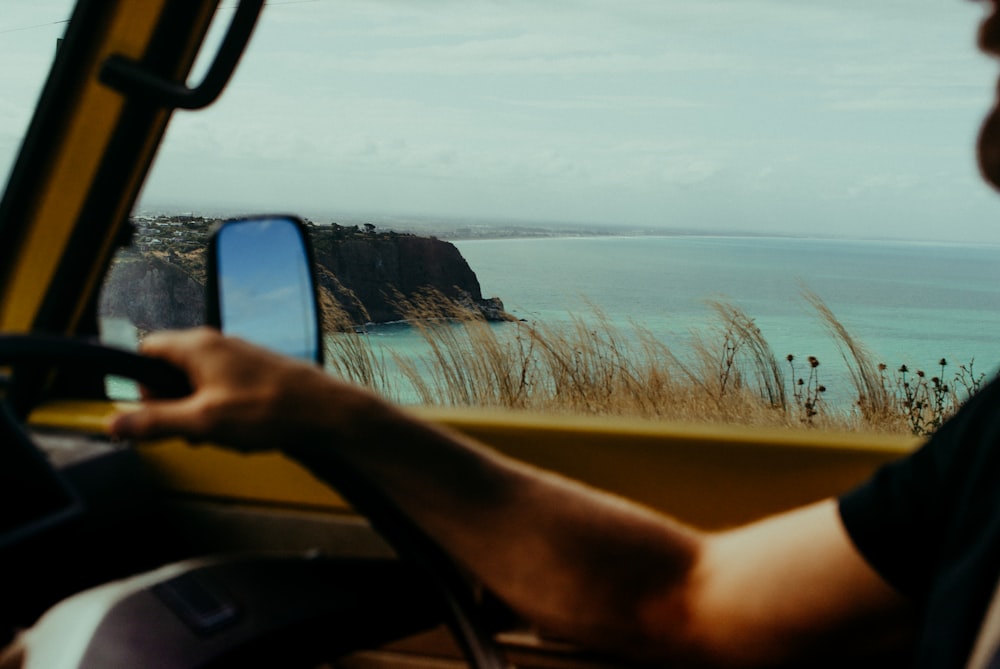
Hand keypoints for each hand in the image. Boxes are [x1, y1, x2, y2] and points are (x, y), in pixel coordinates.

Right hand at [109, 327, 383, 451]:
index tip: (153, 411)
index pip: (145, 350)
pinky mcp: (256, 373)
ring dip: (201, 414)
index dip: (140, 385)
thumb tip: (115, 423)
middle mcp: (217, 343)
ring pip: (198, 386)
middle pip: (170, 371)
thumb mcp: (202, 423)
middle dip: (174, 405)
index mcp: (197, 346)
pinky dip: (225, 414)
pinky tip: (245, 432)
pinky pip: (224, 392)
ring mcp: (239, 357)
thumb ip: (154, 422)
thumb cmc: (270, 410)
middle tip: (192, 430)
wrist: (327, 413)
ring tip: (224, 433)